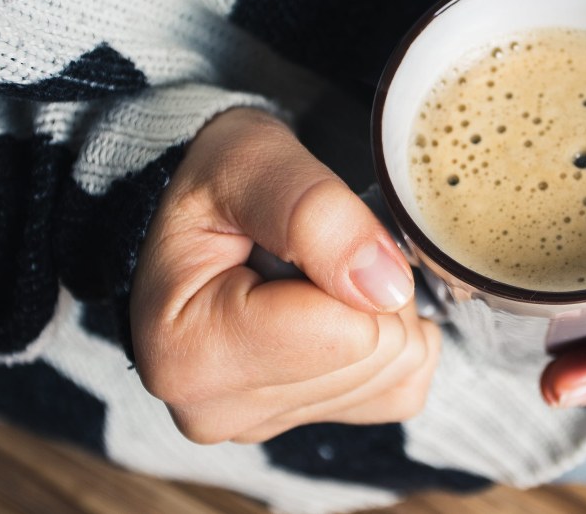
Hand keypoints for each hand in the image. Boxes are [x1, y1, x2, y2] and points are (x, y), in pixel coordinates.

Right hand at [131, 108, 440, 442]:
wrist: (197, 212)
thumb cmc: (214, 183)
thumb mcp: (251, 160)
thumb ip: (314, 214)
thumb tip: (387, 287)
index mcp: (186, 355)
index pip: (347, 333)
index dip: (352, 267)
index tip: (299, 237)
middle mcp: (214, 410)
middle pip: (377, 359)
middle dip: (369, 292)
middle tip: (313, 252)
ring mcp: (258, 425)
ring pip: (394, 375)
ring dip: (377, 312)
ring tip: (315, 274)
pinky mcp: (300, 424)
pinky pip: (399, 391)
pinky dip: (388, 342)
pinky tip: (338, 307)